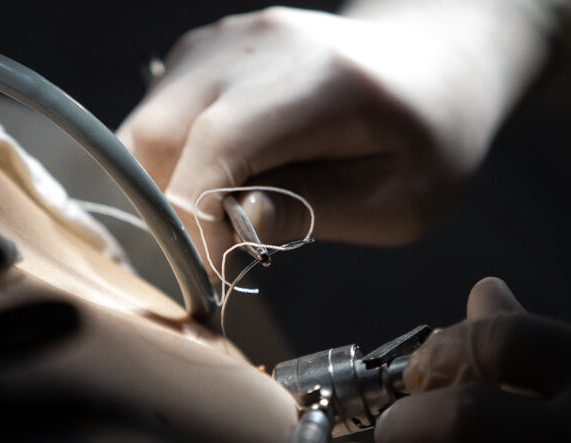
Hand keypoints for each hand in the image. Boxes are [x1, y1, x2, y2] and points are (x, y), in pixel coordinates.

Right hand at [118, 4, 555, 273]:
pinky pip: (156, 116)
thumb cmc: (425, 140)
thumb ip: (312, 212)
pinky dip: (171, 164)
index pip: (217, 144)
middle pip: (156, 134)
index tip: (215, 272)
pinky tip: (223, 184)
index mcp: (320, 79)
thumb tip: (229, 229)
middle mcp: (258, 46)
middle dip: (168, 212)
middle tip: (215, 256)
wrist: (429, 67)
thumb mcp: (397, 200)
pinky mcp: (203, 53)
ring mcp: (223, 42)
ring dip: (166, 189)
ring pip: (142, 128)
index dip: (196, 218)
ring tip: (224, 219)